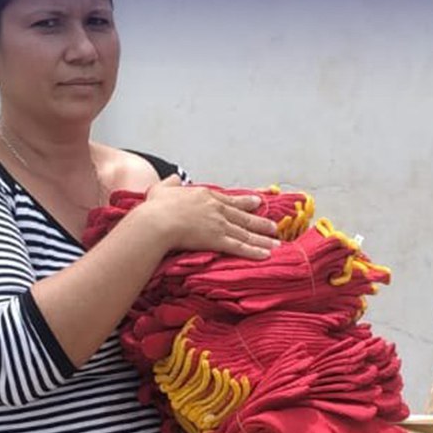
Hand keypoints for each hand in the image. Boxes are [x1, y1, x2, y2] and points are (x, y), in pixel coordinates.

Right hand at [141, 176, 279, 258]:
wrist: (157, 221)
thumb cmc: (156, 207)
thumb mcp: (162, 188)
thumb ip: (171, 183)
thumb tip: (175, 178)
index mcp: (205, 196)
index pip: (230, 200)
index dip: (246, 202)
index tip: (258, 203)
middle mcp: (217, 209)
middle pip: (243, 217)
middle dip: (260, 222)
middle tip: (273, 226)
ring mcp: (219, 224)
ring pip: (246, 233)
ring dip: (263, 239)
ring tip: (276, 243)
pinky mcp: (218, 240)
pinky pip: (240, 247)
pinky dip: (254, 251)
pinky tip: (267, 254)